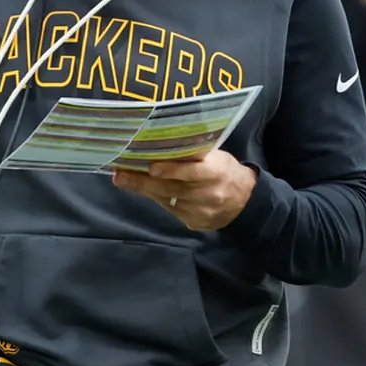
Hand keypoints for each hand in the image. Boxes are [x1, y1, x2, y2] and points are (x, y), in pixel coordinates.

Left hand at [112, 150, 256, 230]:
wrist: (245, 201)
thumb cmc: (225, 170)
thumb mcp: (217, 157)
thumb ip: (194, 154)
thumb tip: (161, 143)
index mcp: (218, 172)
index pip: (194, 172)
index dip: (172, 170)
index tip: (151, 167)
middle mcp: (210, 194)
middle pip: (173, 188)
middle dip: (143, 182)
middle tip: (120, 175)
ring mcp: (202, 211)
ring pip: (168, 200)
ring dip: (144, 190)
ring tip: (123, 179)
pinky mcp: (196, 222)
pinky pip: (172, 210)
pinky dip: (157, 199)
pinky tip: (144, 190)